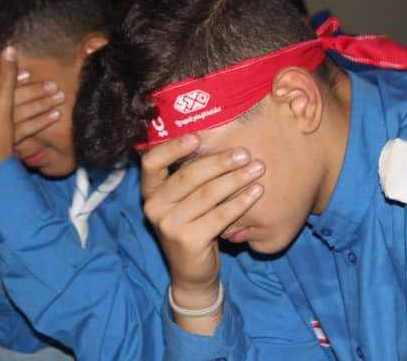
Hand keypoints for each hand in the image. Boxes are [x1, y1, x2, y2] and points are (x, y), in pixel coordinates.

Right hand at [0, 71, 63, 152]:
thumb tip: (6, 54)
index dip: (8, 79)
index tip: (29, 72)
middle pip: (8, 100)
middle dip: (32, 92)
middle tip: (54, 85)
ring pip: (19, 116)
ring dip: (41, 105)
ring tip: (59, 97)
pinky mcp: (2, 146)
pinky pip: (25, 132)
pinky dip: (41, 122)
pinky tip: (55, 115)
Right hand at [140, 134, 264, 311]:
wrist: (191, 272)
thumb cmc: (191, 225)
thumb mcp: (181, 200)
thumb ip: (186, 174)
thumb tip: (210, 135)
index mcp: (149, 191)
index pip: (151, 162)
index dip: (173, 147)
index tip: (198, 137)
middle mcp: (153, 207)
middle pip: (187, 176)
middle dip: (219, 162)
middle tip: (245, 153)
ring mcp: (168, 225)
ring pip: (207, 194)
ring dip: (235, 179)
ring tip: (257, 169)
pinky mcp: (187, 240)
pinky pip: (219, 216)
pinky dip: (240, 202)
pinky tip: (256, 193)